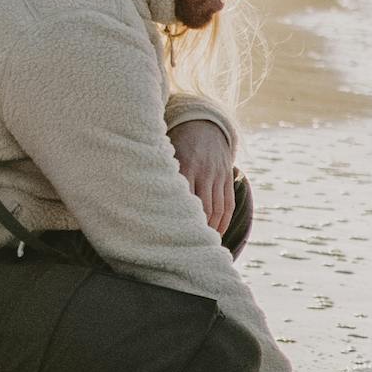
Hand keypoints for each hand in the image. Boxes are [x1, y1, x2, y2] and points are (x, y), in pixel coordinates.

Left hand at [169, 116, 241, 237]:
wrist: (204, 126)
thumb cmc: (177, 144)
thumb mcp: (167, 154)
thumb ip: (161, 174)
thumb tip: (143, 200)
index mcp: (186, 166)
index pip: (185, 198)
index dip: (182, 218)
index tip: (174, 235)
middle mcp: (204, 172)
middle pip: (205, 208)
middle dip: (199, 229)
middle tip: (189, 246)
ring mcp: (218, 176)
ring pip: (218, 209)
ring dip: (212, 229)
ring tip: (203, 244)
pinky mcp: (227, 179)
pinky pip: (228, 205)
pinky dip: (224, 221)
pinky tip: (217, 233)